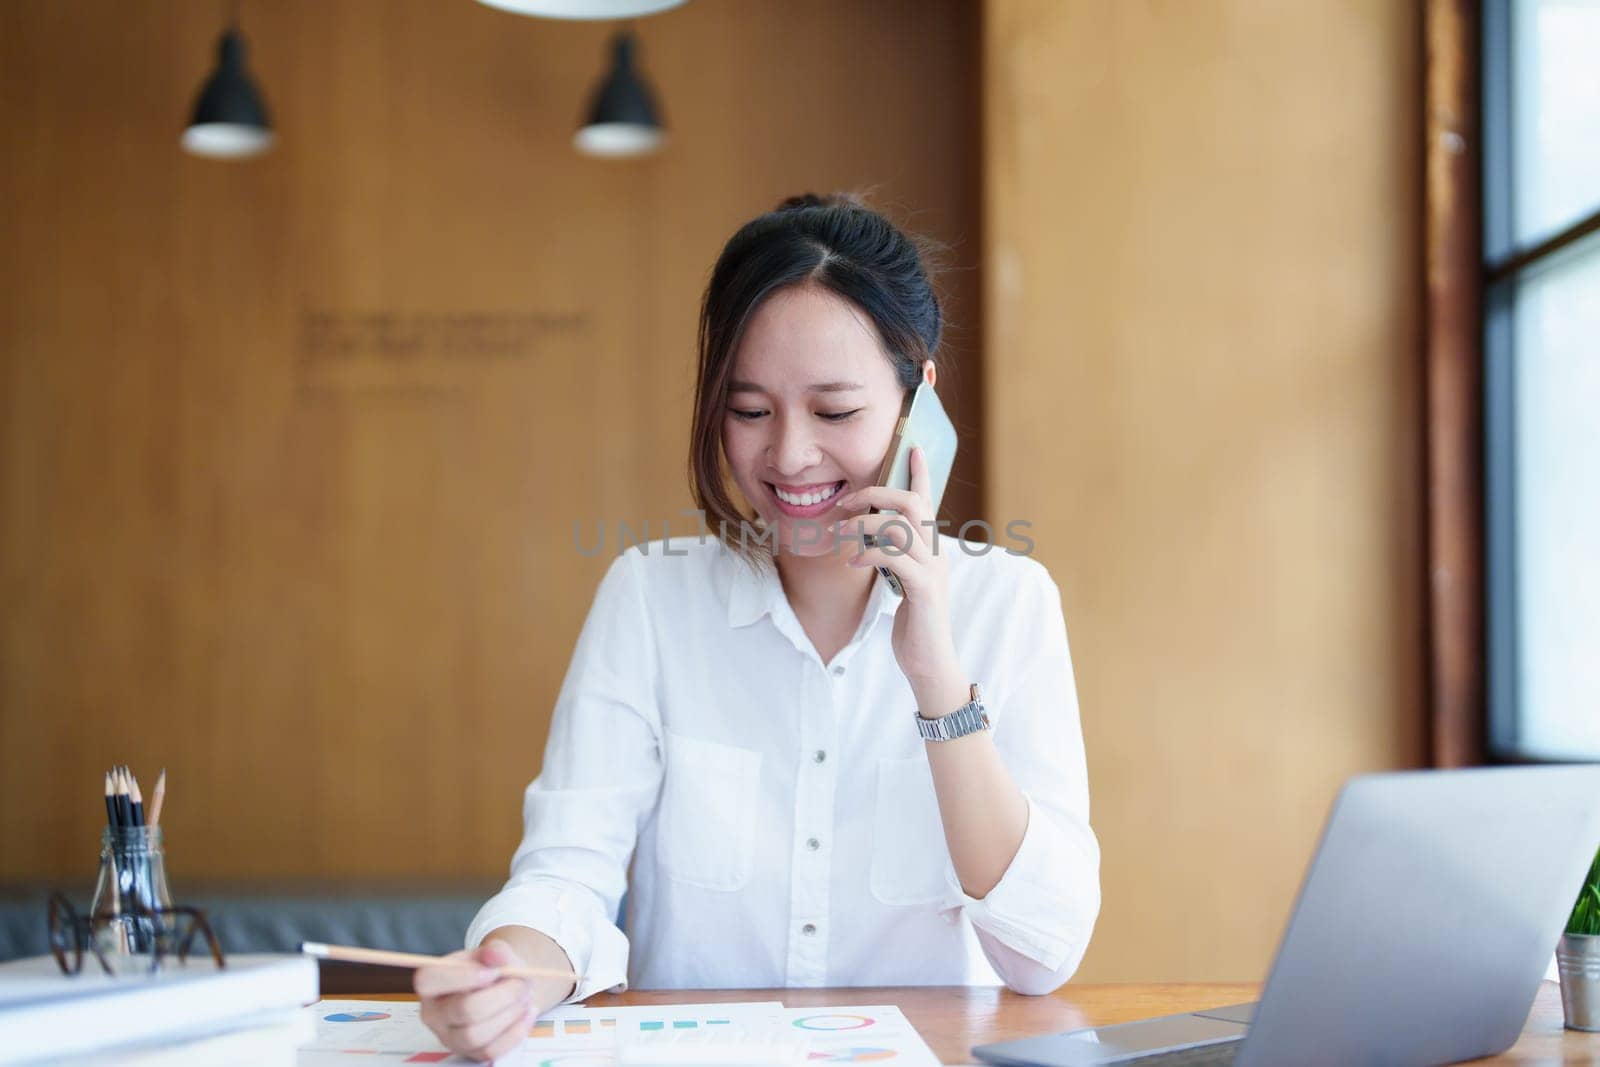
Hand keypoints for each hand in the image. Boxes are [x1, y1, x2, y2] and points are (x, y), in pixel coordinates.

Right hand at [416, 940, 549, 1061]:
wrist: (505, 990)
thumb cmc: (494, 970)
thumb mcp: (494, 953)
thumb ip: (496, 950)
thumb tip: (496, 954)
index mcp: (431, 982)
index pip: (428, 980)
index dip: (462, 976)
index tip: (492, 972)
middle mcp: (433, 1013)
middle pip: (463, 1010)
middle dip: (502, 995)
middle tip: (521, 983)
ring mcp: (450, 1037)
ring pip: (475, 1035)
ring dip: (509, 1014)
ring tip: (524, 997)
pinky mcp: (469, 1053)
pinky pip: (491, 1051)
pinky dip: (516, 1031)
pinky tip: (526, 1013)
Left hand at [837, 446, 962, 690]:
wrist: (929, 662)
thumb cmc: (912, 622)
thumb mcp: (901, 581)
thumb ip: (893, 556)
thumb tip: (869, 533)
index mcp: (930, 548)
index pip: (927, 500)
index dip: (921, 472)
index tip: (913, 446)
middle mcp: (936, 553)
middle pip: (912, 504)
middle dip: (876, 494)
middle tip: (846, 503)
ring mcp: (932, 570)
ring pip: (900, 527)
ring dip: (865, 524)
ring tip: (841, 535)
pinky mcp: (924, 590)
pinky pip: (896, 558)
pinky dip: (869, 554)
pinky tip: (852, 562)